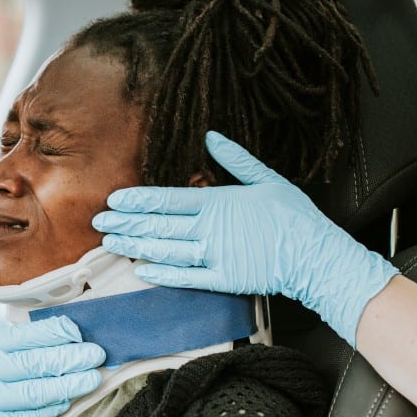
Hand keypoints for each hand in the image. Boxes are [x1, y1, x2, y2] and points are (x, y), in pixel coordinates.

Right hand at [0, 316, 104, 416]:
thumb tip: (16, 328)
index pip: (25, 333)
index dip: (58, 331)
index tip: (82, 330)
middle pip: (37, 357)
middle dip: (73, 354)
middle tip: (100, 351)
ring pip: (36, 386)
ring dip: (69, 381)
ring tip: (93, 376)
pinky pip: (25, 416)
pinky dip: (48, 408)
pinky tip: (64, 403)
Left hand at [92, 131, 397, 346]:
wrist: (317, 256)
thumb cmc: (294, 217)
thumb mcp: (267, 179)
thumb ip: (235, 160)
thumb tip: (211, 137)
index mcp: (219, 201)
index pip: (167, 199)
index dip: (137, 200)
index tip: (114, 199)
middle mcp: (211, 228)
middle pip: (159, 224)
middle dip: (126, 222)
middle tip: (99, 221)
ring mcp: (216, 255)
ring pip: (166, 250)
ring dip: (136, 246)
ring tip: (111, 243)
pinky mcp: (224, 279)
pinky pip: (187, 277)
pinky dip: (163, 274)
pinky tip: (142, 270)